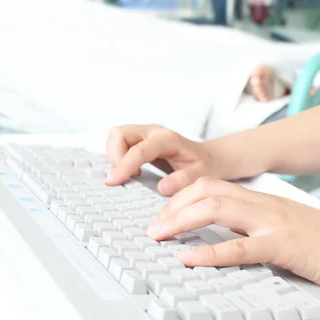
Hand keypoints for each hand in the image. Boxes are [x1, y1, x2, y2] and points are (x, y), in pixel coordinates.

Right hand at [105, 125, 227, 195]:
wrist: (206, 158)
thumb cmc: (202, 166)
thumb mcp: (201, 176)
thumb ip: (184, 180)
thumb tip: (162, 188)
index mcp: (168, 140)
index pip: (139, 149)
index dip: (124, 165)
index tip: (112, 181)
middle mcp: (153, 132)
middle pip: (119, 134)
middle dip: (115, 157)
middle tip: (126, 177)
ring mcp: (144, 134)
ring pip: (115, 137)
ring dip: (115, 157)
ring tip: (131, 174)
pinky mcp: (138, 140)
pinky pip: (118, 143)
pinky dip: (118, 158)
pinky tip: (132, 171)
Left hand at [146, 177, 319, 294]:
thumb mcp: (285, 226)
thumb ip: (256, 226)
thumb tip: (226, 236)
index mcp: (262, 200)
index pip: (212, 185)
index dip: (182, 197)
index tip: (164, 214)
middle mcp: (263, 205)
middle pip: (207, 190)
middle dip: (173, 206)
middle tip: (153, 227)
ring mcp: (272, 223)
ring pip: (216, 208)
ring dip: (181, 220)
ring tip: (159, 235)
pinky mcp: (283, 246)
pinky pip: (240, 247)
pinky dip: (210, 253)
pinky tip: (189, 258)